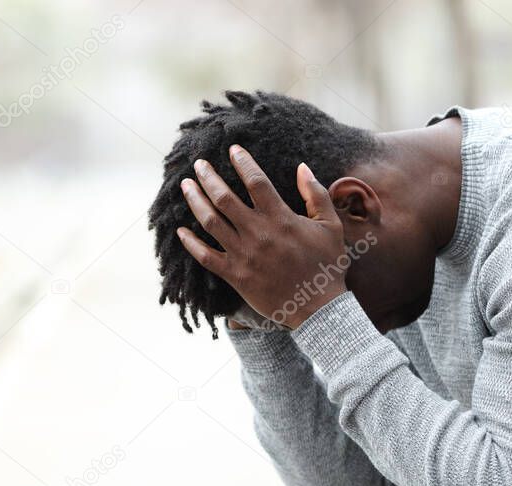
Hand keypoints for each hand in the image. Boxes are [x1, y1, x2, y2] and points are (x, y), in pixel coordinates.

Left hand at [177, 145, 348, 328]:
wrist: (319, 309)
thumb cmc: (327, 267)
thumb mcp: (331, 226)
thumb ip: (316, 195)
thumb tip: (303, 167)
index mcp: (280, 218)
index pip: (255, 181)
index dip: (242, 162)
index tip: (232, 149)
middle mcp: (258, 233)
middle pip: (224, 197)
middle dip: (209, 177)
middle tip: (198, 164)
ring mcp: (243, 255)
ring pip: (210, 222)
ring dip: (195, 201)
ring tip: (186, 186)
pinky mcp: (235, 275)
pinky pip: (206, 257)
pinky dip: (191, 243)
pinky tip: (181, 231)